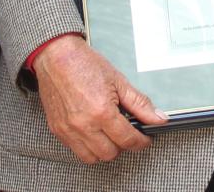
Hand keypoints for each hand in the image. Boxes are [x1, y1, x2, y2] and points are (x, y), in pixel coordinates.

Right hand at [32, 34, 163, 162]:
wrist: (55, 56)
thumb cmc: (83, 64)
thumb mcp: (118, 81)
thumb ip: (140, 103)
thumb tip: (158, 118)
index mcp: (102, 111)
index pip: (128, 140)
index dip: (141, 142)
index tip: (144, 139)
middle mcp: (84, 124)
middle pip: (110, 153)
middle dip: (122, 145)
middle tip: (126, 132)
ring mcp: (68, 129)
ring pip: (92, 157)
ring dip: (104, 149)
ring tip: (108, 134)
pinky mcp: (58, 130)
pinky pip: (75, 150)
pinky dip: (87, 146)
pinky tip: (93, 132)